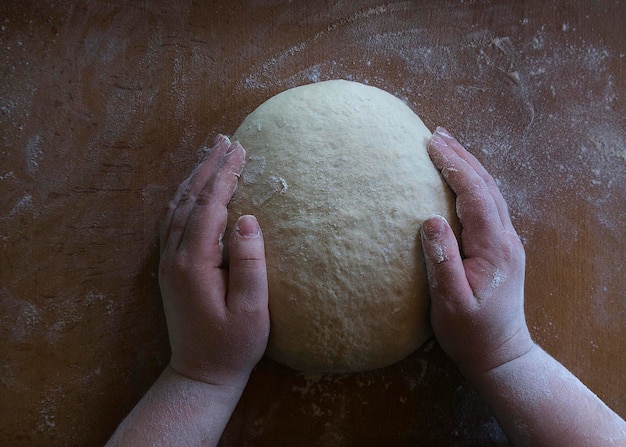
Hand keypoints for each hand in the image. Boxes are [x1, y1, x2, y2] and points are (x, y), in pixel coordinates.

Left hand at [158, 135, 268, 388]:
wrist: (199, 374)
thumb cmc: (232, 346)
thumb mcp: (252, 310)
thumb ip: (250, 263)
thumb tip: (248, 219)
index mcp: (194, 262)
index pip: (210, 206)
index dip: (226, 175)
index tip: (241, 150)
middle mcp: (175, 257)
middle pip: (189, 200)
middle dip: (208, 168)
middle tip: (225, 140)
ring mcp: (168, 262)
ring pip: (177, 208)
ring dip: (194, 179)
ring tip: (210, 155)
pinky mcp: (170, 269)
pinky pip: (173, 221)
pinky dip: (184, 198)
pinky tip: (193, 191)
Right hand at [421, 127, 533, 377]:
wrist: (501, 354)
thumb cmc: (471, 333)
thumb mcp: (451, 303)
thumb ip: (443, 261)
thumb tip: (430, 220)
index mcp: (494, 248)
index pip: (475, 195)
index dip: (454, 166)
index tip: (431, 143)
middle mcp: (505, 238)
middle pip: (487, 185)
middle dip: (462, 156)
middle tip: (436, 133)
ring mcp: (506, 242)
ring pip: (490, 192)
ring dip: (468, 166)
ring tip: (445, 146)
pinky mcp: (501, 248)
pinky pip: (488, 205)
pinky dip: (472, 184)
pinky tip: (458, 180)